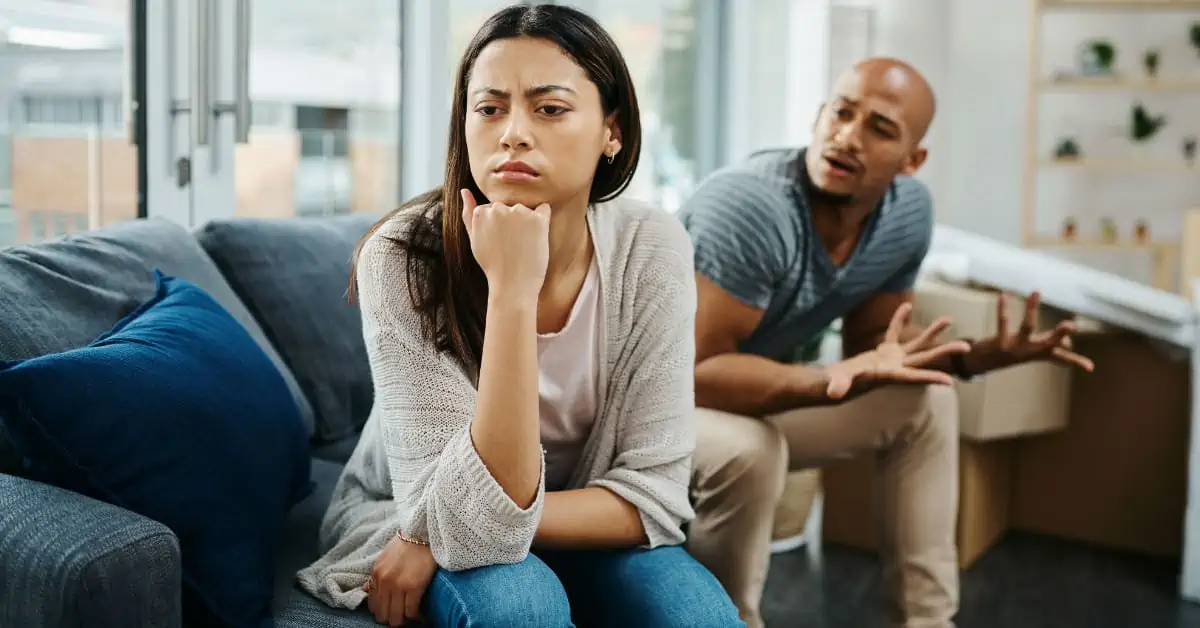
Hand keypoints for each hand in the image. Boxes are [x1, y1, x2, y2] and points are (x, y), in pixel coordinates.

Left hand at [364, 533, 436, 626]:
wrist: (423, 532)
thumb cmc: (407, 544)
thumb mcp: (384, 559)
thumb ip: (375, 576)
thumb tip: (366, 590)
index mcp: (376, 574)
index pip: (373, 605)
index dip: (382, 611)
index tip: (392, 611)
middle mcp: (384, 582)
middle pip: (382, 615)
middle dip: (392, 618)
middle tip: (402, 616)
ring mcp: (398, 585)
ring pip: (396, 618)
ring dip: (403, 620)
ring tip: (410, 616)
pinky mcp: (413, 587)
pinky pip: (411, 612)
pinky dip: (416, 616)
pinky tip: (421, 614)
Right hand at [460, 188, 550, 300]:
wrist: (513, 285)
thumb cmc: (493, 265)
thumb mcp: (474, 239)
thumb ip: (468, 214)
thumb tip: (464, 191)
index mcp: (482, 212)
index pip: (494, 208)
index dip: (499, 227)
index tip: (499, 242)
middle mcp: (499, 208)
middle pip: (510, 206)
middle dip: (512, 221)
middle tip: (511, 245)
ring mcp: (519, 212)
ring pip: (526, 209)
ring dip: (527, 222)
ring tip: (522, 246)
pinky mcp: (538, 220)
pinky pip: (544, 209)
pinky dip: (543, 219)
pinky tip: (536, 237)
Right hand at [824, 302, 969, 398]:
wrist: (831, 384)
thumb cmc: (833, 385)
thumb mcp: (837, 384)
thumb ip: (837, 386)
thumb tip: (834, 392)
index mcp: (887, 376)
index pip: (912, 377)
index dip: (929, 378)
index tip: (948, 381)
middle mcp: (895, 368)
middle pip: (924, 358)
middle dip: (944, 353)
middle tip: (967, 347)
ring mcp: (891, 360)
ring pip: (916, 344)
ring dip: (932, 333)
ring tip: (949, 320)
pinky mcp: (883, 352)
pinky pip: (894, 333)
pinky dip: (900, 320)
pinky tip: (907, 307)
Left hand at [970, 291, 1093, 372]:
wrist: (982, 363)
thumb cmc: (1012, 354)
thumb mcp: (1034, 352)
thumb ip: (1052, 348)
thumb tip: (1069, 344)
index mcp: (1039, 353)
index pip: (1062, 359)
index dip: (1077, 362)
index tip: (1091, 368)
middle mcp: (1029, 351)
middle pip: (1049, 343)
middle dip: (1060, 335)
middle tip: (1070, 325)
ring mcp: (1014, 348)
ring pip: (1027, 326)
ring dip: (1032, 310)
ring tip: (1036, 291)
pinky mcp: (999, 343)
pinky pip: (1002, 322)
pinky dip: (1003, 308)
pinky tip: (1004, 294)